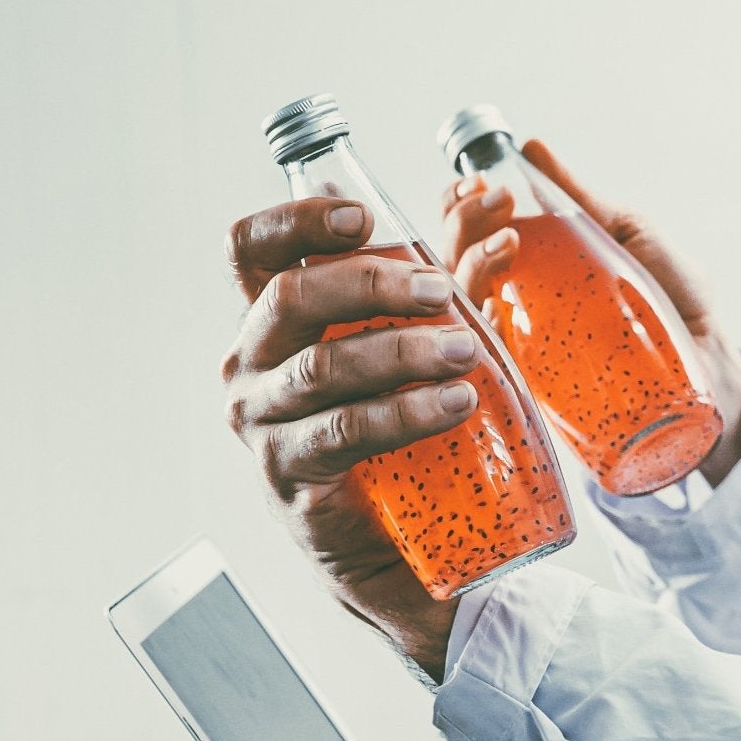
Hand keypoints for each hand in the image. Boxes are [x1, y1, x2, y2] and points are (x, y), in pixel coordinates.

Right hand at [223, 198, 473, 675]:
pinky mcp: (290, 477)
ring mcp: (262, 424)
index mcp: (268, 319)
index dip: (296, 220)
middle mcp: (249, 365)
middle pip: (289, 297)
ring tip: (466, 352)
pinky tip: (454, 402)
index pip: (249, 248)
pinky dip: (404, 412)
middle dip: (372, 284)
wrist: (392, 537)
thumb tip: (491, 203)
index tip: (362, 217)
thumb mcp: (420, 335)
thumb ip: (448, 271)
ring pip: (322, 367)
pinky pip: (343, 432)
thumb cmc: (400, 419)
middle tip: (440, 291)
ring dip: (400, 350)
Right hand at [444, 140, 740, 486]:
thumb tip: (532, 147)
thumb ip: (582, 200)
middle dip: (462, 226)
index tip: (477, 183)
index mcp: (527, 270)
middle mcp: (512, 310)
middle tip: (497, 200)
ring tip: (509, 239)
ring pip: (460, 313)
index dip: (458, 207)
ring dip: (472, 266)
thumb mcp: (628, 237)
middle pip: (450, 269)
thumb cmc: (673, 302)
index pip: (467, 236)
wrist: (713, 365)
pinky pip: (488, 369)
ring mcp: (520, 352)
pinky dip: (482, 332)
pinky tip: (495, 307)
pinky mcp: (535, 393)